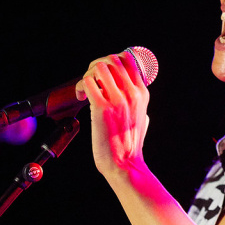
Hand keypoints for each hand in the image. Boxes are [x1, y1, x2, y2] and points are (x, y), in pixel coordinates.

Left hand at [75, 51, 150, 176]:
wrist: (124, 164)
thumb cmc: (130, 146)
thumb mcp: (143, 120)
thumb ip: (139, 106)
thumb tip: (135, 103)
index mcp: (142, 93)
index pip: (127, 60)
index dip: (111, 63)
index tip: (102, 77)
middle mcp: (131, 93)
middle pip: (112, 60)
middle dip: (97, 66)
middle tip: (90, 82)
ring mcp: (117, 99)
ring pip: (99, 67)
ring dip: (88, 75)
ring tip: (85, 90)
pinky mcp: (101, 108)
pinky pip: (87, 82)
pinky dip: (80, 86)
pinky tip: (81, 98)